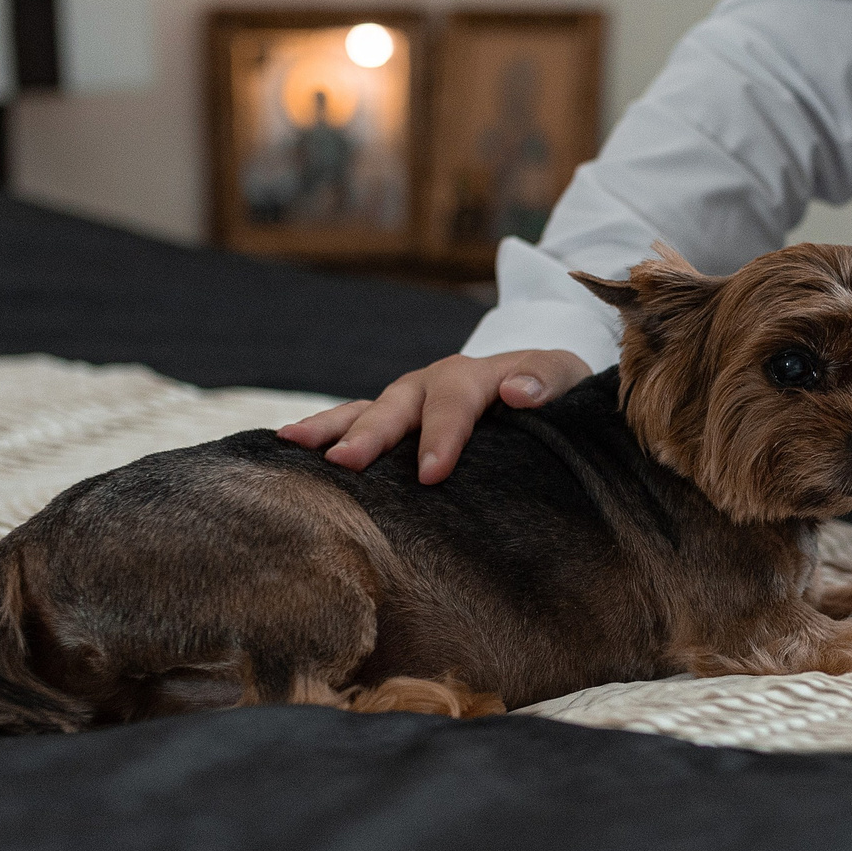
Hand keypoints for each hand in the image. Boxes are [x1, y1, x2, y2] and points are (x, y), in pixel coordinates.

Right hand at [277, 350, 591, 483]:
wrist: (537, 383)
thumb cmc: (551, 390)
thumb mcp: (564, 379)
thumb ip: (546, 382)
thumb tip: (518, 391)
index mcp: (474, 376)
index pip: (455, 403)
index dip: (443, 436)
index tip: (431, 473)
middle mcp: (431, 384)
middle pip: (397, 405)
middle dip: (370, 433)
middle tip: (345, 463)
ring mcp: (406, 402)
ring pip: (364, 410)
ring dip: (329, 427)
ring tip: (291, 443)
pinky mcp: (392, 420)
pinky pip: (353, 423)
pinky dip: (323, 434)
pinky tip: (287, 452)